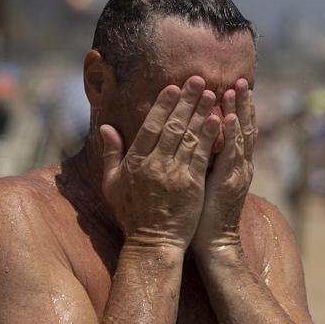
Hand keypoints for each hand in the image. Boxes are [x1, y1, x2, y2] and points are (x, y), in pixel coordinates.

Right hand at [99, 76, 221, 251]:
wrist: (153, 243)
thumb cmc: (131, 213)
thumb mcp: (112, 184)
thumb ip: (111, 153)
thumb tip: (106, 127)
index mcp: (135, 161)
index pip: (150, 126)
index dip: (163, 104)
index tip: (173, 87)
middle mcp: (154, 164)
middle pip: (172, 125)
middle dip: (186, 101)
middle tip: (198, 80)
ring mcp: (175, 174)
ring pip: (189, 136)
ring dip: (201, 113)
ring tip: (212, 93)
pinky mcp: (192, 185)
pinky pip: (202, 155)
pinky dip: (210, 136)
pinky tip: (218, 120)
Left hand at [195, 78, 256, 256]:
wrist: (214, 244)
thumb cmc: (203, 215)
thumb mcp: (206, 181)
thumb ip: (205, 159)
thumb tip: (196, 139)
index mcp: (234, 165)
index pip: (238, 131)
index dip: (237, 109)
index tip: (234, 86)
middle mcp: (240, 166)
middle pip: (244, 128)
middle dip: (242, 103)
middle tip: (241, 79)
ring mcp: (236, 173)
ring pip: (240, 136)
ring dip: (238, 111)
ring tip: (237, 88)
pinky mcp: (227, 182)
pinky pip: (230, 154)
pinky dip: (229, 134)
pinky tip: (226, 117)